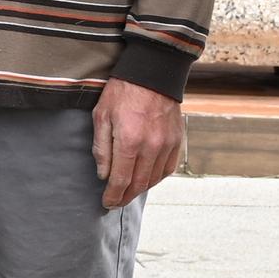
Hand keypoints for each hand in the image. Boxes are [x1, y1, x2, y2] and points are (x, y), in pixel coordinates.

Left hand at [91, 77, 186, 207]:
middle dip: (125, 197)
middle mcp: (151, 146)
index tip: (107, 203)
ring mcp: (167, 145)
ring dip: (140, 189)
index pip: (120, 180)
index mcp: (129, 141)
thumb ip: (102, 148)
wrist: (152, 74)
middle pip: (138, 184)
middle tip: (115, 202)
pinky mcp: (177, 141)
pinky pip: (168, 169)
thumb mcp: (101, 116)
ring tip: (128, 192)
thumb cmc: (122, 93)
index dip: (113, 196)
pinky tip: (146, 179)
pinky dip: (156, 178)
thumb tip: (104, 175)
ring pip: (154, 179)